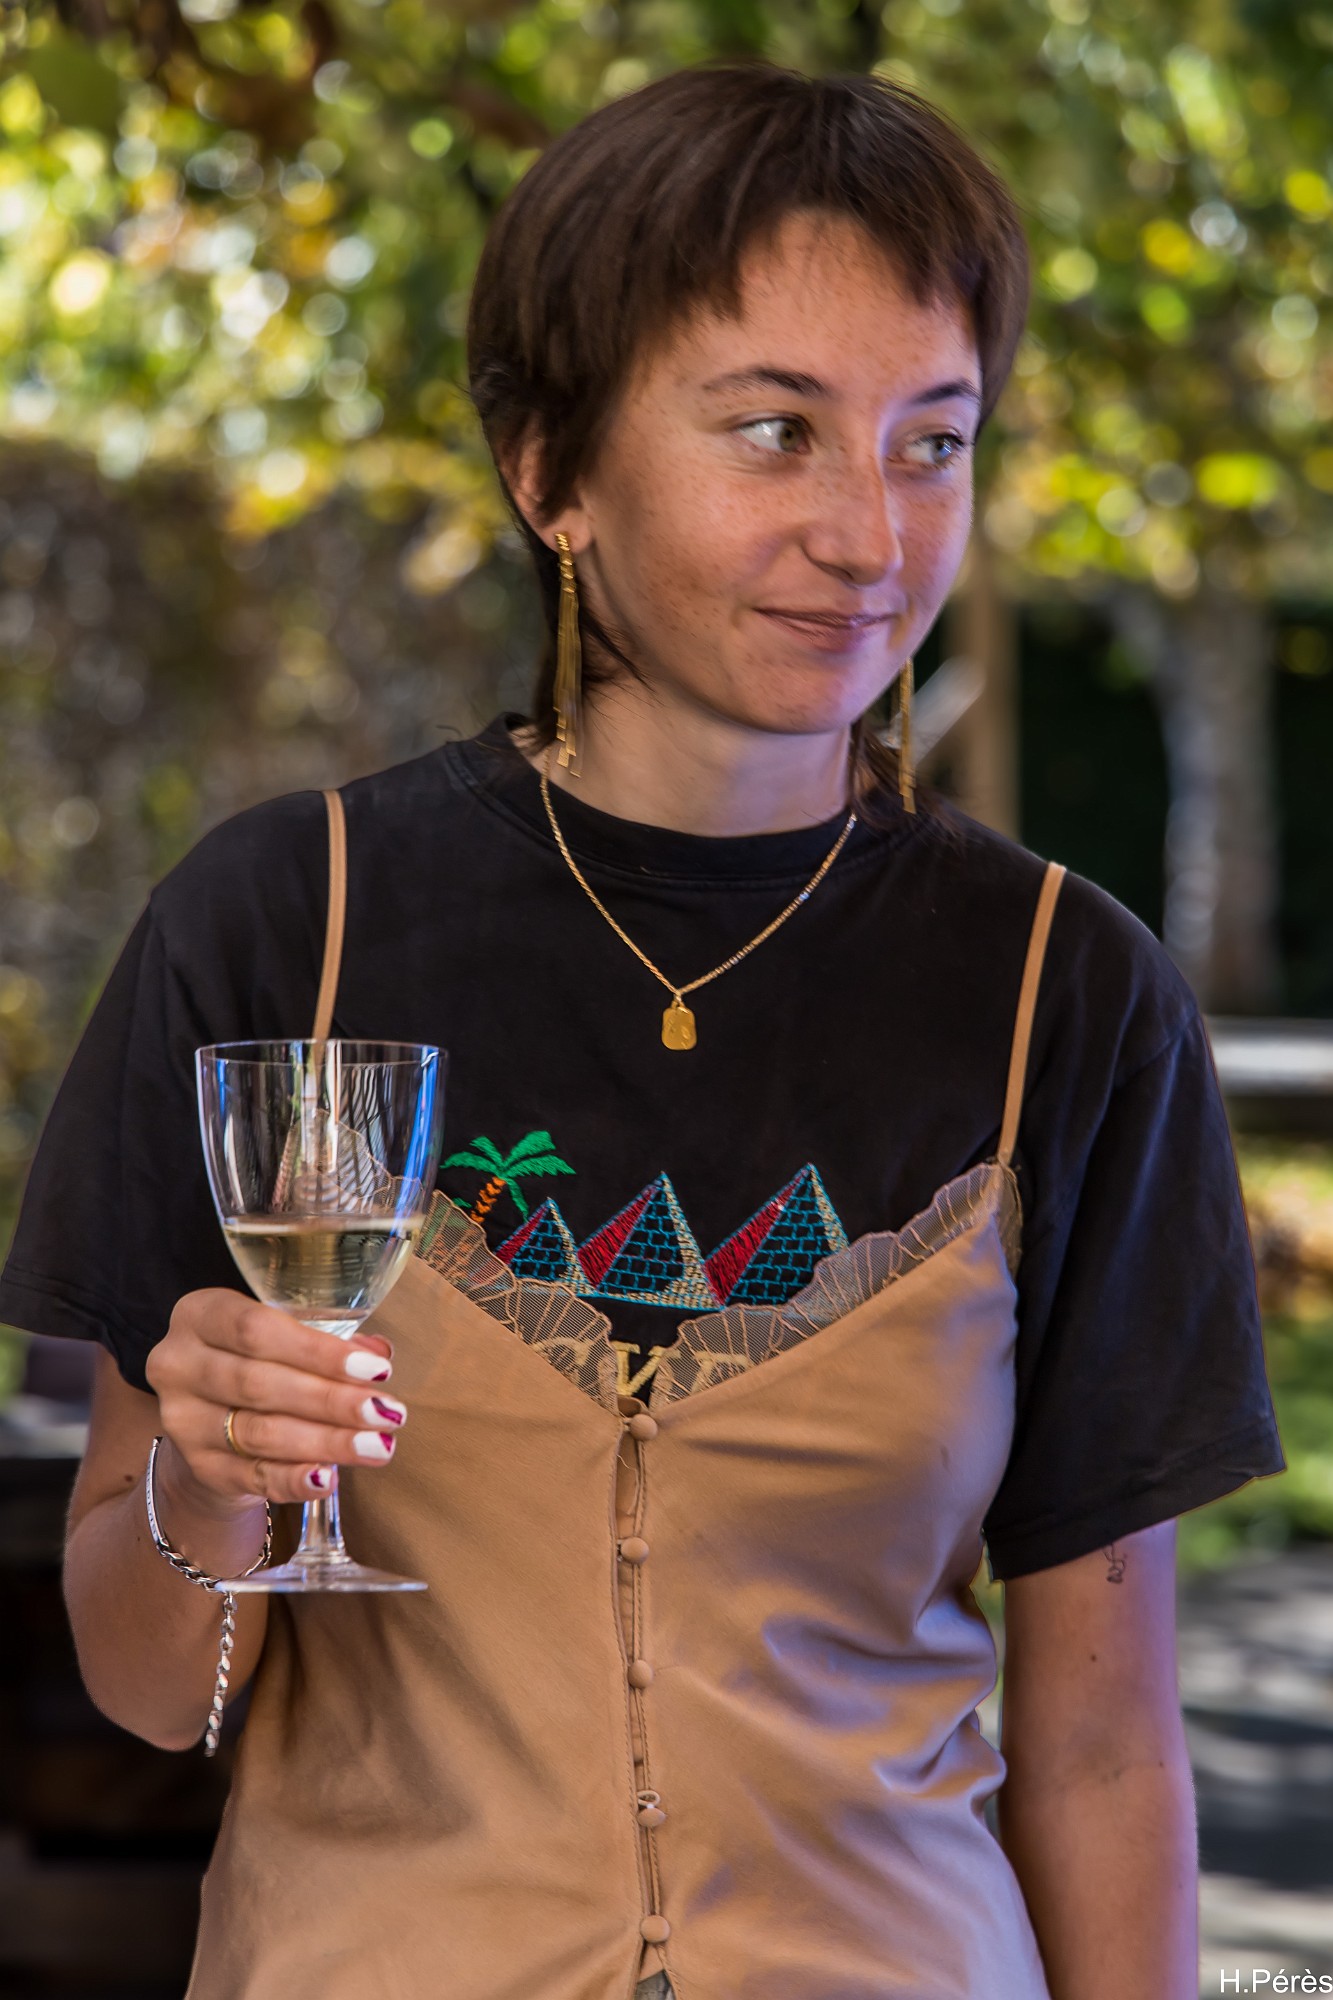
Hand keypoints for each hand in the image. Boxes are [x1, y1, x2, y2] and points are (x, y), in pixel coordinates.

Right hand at [145, 1289, 404, 1509]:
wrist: (212, 1415)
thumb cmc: (262, 1359)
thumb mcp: (287, 1336)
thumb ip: (330, 1339)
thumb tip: (378, 1354)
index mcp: (200, 1315)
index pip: (257, 1330)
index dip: (319, 1352)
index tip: (377, 1370)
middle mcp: (178, 1364)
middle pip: (261, 1384)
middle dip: (332, 1401)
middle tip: (388, 1413)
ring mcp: (182, 1420)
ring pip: (260, 1433)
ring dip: (326, 1442)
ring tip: (378, 1445)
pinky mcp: (197, 1466)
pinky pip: (251, 1477)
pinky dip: (294, 1479)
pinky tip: (329, 1478)